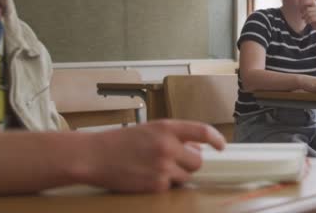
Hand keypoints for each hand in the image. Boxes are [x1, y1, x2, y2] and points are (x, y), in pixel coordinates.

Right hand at [82, 120, 225, 192]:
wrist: (94, 156)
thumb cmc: (122, 142)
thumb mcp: (151, 130)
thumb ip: (176, 136)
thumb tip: (199, 149)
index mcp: (167, 127)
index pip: (202, 131)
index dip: (216, 139)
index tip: (222, 146)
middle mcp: (167, 146)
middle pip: (198, 161)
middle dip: (190, 162)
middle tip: (174, 161)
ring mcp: (162, 167)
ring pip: (187, 176)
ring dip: (178, 175)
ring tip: (156, 168)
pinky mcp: (156, 185)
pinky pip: (172, 187)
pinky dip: (164, 184)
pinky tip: (147, 176)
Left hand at [301, 0, 315, 34]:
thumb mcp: (311, 16)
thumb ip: (307, 12)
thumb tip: (300, 9)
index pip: (311, 2)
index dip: (304, 5)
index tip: (302, 11)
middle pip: (307, 9)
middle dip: (303, 14)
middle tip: (302, 17)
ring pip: (309, 14)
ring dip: (305, 18)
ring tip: (305, 20)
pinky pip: (311, 18)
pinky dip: (308, 21)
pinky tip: (308, 23)